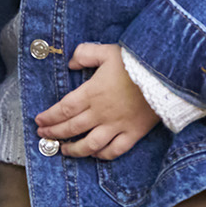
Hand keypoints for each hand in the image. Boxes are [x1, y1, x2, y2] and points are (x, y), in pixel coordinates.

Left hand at [34, 44, 158, 160]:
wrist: (166, 76)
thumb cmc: (136, 62)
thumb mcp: (106, 51)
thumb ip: (84, 54)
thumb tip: (71, 62)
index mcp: (92, 93)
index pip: (63, 109)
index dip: (49, 117)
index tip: (39, 121)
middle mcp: (101, 113)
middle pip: (72, 127)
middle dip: (54, 133)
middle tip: (43, 136)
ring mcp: (117, 125)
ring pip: (90, 144)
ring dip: (74, 149)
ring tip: (63, 150)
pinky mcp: (134, 133)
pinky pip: (115, 150)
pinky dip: (102, 155)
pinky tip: (94, 154)